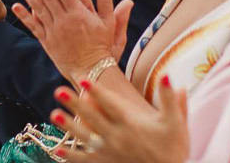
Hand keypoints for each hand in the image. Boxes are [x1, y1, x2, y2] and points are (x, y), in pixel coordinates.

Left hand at [10, 0, 130, 83]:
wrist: (92, 72)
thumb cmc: (102, 46)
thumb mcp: (109, 23)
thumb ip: (106, 2)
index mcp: (79, 13)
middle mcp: (64, 20)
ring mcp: (54, 31)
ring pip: (39, 9)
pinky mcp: (48, 42)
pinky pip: (34, 27)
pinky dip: (25, 16)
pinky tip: (17, 6)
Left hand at [48, 77, 187, 162]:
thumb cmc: (174, 151)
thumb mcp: (176, 123)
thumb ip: (169, 99)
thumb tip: (167, 75)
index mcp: (132, 124)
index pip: (110, 103)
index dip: (96, 90)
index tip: (82, 78)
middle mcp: (117, 137)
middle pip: (92, 117)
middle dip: (74, 103)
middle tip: (58, 91)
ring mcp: (110, 153)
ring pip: (84, 137)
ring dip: (68, 126)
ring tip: (53, 114)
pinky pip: (85, 161)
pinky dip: (71, 156)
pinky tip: (57, 150)